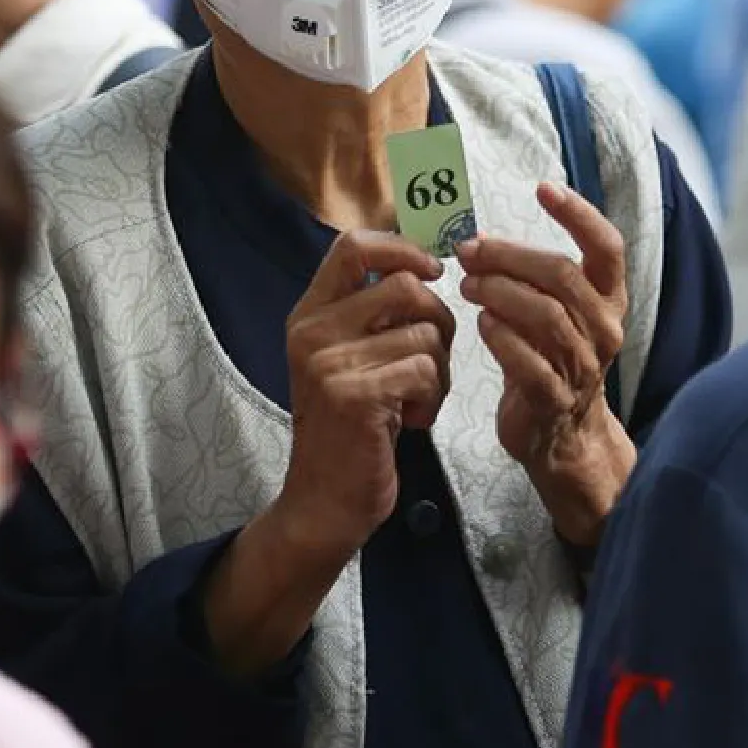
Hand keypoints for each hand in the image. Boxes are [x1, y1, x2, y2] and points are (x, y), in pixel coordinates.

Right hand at [276, 230, 457, 562]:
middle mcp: (311, 331)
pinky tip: (413, 421)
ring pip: (424, 332)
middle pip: (403, 284)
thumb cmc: (352, 428)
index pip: (352, 245)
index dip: (403, 249)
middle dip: (438, 319)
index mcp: (309, 314)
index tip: (431, 272)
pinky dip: (433, 398)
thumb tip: (426, 266)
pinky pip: (424, 370)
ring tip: (418, 399)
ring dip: (439, 369)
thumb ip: (372, 314)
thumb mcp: (349, 359)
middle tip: (432, 358)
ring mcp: (329, 363)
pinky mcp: (355, 395)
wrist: (325, 502)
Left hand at [456, 182, 635, 547]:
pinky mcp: (555, 400)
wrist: (562, 437)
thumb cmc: (550, 359)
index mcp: (609, 300)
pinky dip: (501, 338)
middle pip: (562, 276)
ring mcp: (584, 367)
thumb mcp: (554, 313)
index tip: (543, 188)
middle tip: (470, 249)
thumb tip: (475, 237)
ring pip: (546, 315)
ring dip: (499, 292)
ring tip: (468, 284)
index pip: (607, 247)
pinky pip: (529, 363)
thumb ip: (529, 277)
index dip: (578, 214)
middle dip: (511, 256)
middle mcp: (605, 330)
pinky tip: (480, 324)